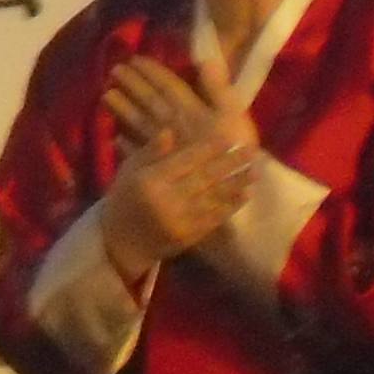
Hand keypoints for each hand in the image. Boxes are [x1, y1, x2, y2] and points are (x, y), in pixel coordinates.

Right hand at [99, 130, 255, 284]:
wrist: (120, 243)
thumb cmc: (125, 199)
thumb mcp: (129, 171)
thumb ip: (150, 151)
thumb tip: (171, 130)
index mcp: (151, 181)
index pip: (185, 161)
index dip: (208, 150)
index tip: (228, 139)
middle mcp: (167, 200)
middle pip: (205, 178)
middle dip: (230, 164)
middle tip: (252, 151)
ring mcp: (179, 221)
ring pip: (213, 199)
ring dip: (236, 185)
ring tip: (254, 172)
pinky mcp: (188, 238)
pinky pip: (213, 219)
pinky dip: (230, 207)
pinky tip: (244, 195)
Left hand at [104, 50, 259, 155]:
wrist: (230, 186)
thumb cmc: (235, 148)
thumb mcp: (233, 114)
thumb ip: (218, 88)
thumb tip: (206, 59)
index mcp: (190, 110)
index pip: (167, 85)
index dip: (151, 72)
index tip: (135, 59)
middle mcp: (172, 124)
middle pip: (149, 101)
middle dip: (132, 84)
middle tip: (114, 70)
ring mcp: (163, 147)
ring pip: (139, 123)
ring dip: (122, 109)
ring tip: (105, 96)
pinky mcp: (160, 166)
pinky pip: (139, 153)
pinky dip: (126, 145)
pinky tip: (114, 139)